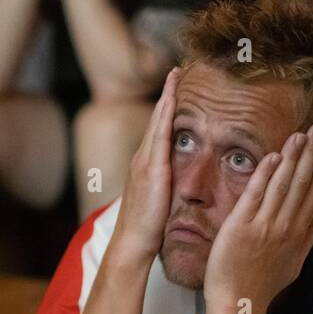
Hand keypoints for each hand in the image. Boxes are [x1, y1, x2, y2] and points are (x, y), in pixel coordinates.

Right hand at [110, 67, 178, 266]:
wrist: (132, 244)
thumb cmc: (147, 230)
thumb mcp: (160, 203)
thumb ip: (168, 187)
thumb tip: (180, 183)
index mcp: (146, 166)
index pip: (159, 130)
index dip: (168, 108)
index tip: (178, 88)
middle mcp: (142, 159)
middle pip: (156, 119)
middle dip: (167, 93)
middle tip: (178, 69)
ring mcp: (144, 162)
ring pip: (157, 121)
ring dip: (167, 96)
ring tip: (177, 74)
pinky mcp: (150, 169)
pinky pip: (159, 135)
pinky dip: (165, 115)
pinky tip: (172, 99)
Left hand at [203, 123, 312, 313]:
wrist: (239, 304)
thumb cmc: (262, 285)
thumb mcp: (293, 261)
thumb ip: (305, 236)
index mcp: (299, 234)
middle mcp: (286, 227)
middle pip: (304, 185)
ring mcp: (265, 226)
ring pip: (283, 185)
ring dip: (294, 158)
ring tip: (301, 135)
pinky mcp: (242, 227)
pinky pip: (256, 196)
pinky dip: (266, 176)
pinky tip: (274, 157)